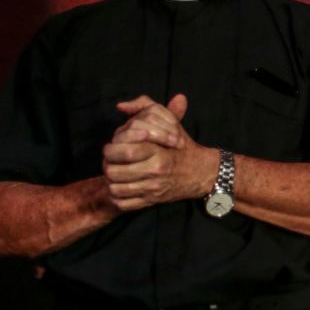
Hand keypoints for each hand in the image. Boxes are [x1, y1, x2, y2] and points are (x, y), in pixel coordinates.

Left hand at [101, 94, 216, 210]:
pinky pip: (124, 204)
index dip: (111, 150)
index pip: (126, 151)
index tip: (110, 148)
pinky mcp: (151, 201)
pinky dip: (117, 197)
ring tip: (113, 174)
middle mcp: (155, 171)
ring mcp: (153, 189)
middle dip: (106, 166)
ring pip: (116, 189)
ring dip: (109, 182)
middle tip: (108, 162)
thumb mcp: (169, 122)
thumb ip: (145, 107)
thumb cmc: (182, 147)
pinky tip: (119, 188)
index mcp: (158, 152)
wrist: (202, 173)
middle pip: (115, 171)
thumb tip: (121, 105)